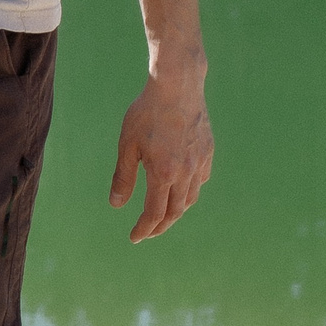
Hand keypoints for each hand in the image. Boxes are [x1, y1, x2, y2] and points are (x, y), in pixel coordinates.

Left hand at [110, 71, 212, 241]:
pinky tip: (180, 189)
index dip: (144, 229)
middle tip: (147, 233)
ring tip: (162, 215)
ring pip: (191, 198)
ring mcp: (200, 163)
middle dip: (160, 226)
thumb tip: (116, 206)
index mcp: (163, 173)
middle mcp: (186, 173)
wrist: (177, 87)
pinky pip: (201, 181)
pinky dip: (189, 191)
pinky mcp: (208, 152)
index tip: (134, 237)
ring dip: (175, 211)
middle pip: (175, 211)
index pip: (155, 213)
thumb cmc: (145, 114)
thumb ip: (123, 177)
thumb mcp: (127, 145)